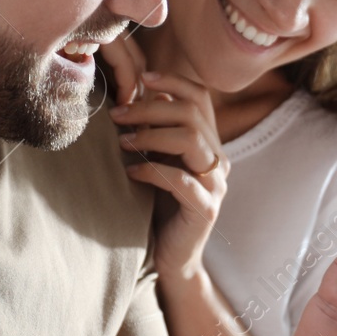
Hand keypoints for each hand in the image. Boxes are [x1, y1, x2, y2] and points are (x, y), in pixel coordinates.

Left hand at [109, 53, 228, 282]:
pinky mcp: (206, 209)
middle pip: (192, 114)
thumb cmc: (158, 207)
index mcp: (209, 144)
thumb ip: (155, 131)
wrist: (171, 258)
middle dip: (150, 108)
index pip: (200, 97)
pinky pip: (181, 180)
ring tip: (123, 143)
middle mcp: (218, 160)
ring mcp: (216, 185)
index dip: (174, 81)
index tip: (142, 77)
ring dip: (152, 136)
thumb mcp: (156, 161)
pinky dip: (152, 171)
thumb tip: (143, 90)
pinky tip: (130, 174)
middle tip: (117, 115)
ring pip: (192, 140)